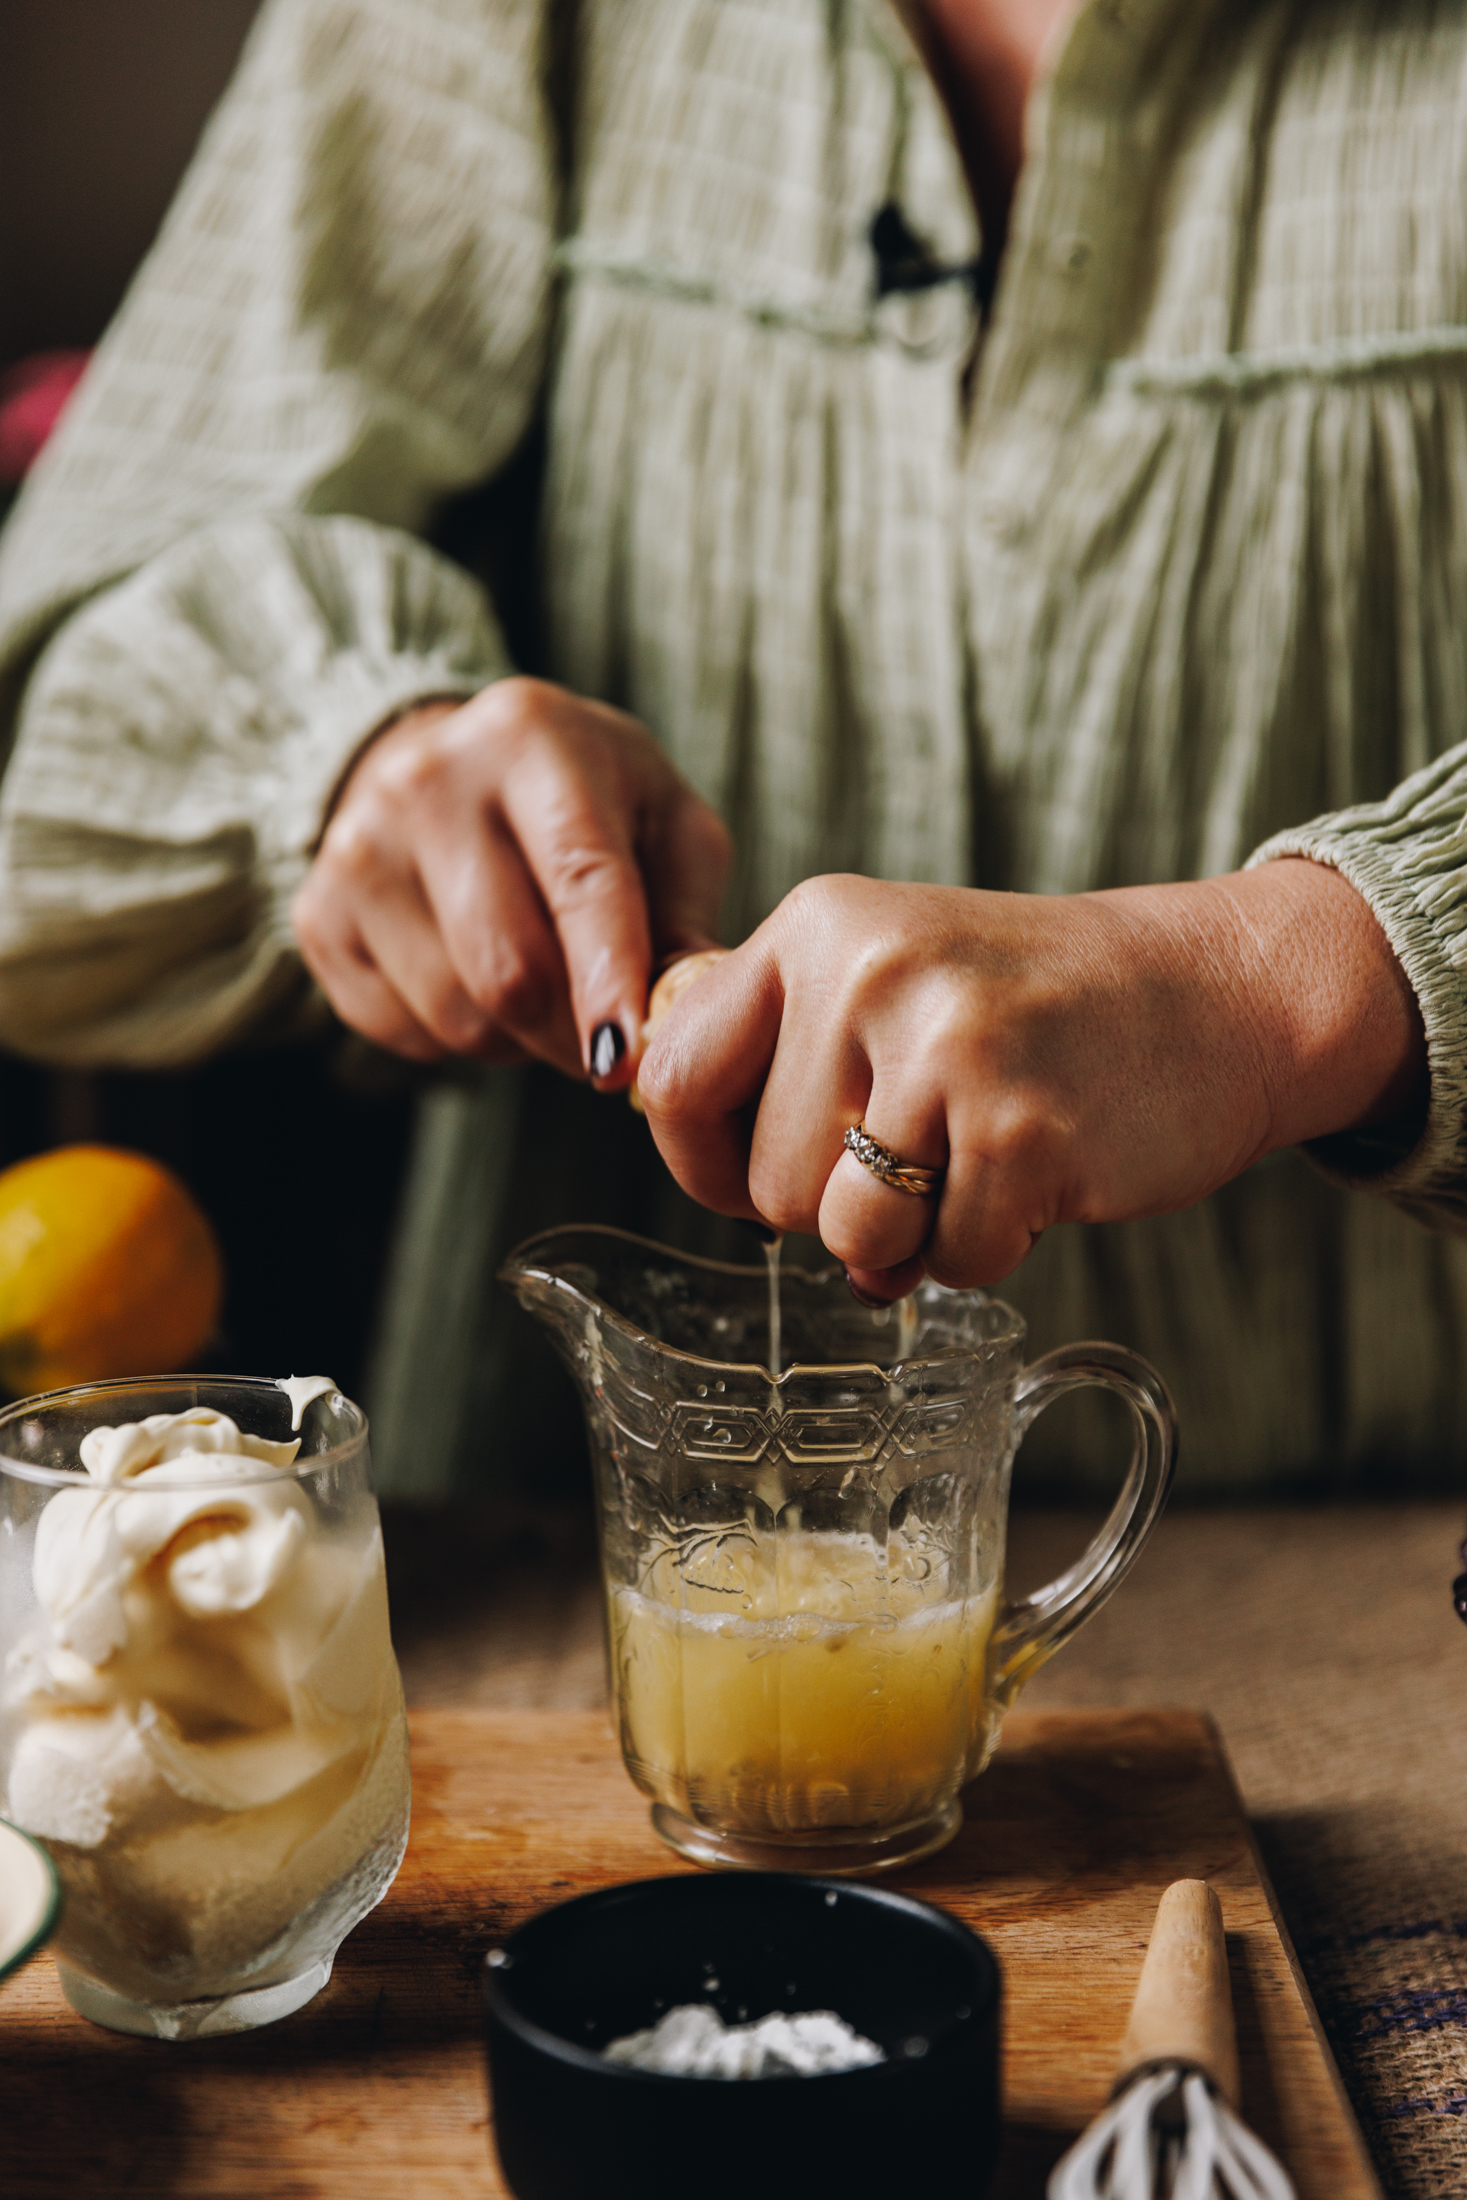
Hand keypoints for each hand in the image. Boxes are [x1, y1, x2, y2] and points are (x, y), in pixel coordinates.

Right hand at [291, 679, 730, 1078]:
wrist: (443, 770)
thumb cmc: (582, 802)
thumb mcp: (660, 820)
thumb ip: (686, 912)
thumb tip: (685, 1014)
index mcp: (531, 736)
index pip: (578, 878)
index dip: (606, 982)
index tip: (626, 1062)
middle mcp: (428, 780)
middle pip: (508, 966)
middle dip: (572, 1037)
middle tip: (609, 1049)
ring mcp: (357, 847)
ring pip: (456, 1012)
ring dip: (517, 1040)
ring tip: (541, 991)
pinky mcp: (318, 916)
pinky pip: (402, 1029)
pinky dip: (455, 1039)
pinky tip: (472, 982)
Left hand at [636, 862, 1425, 1298]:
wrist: (1210, 994)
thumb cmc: (1034, 1012)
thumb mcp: (889, 980)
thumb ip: (787, 1057)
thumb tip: (708, 1174)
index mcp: (814, 928)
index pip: (675, 1080)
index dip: (704, 1164)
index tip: (753, 1180)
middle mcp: (866, 971)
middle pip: (766, 1185)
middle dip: (838, 1206)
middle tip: (928, 1152)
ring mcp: (945, 1044)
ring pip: (846, 1233)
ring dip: (910, 1238)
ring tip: (975, 1166)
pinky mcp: (1019, 1126)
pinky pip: (947, 1260)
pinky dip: (988, 1249)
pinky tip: (1035, 1179)